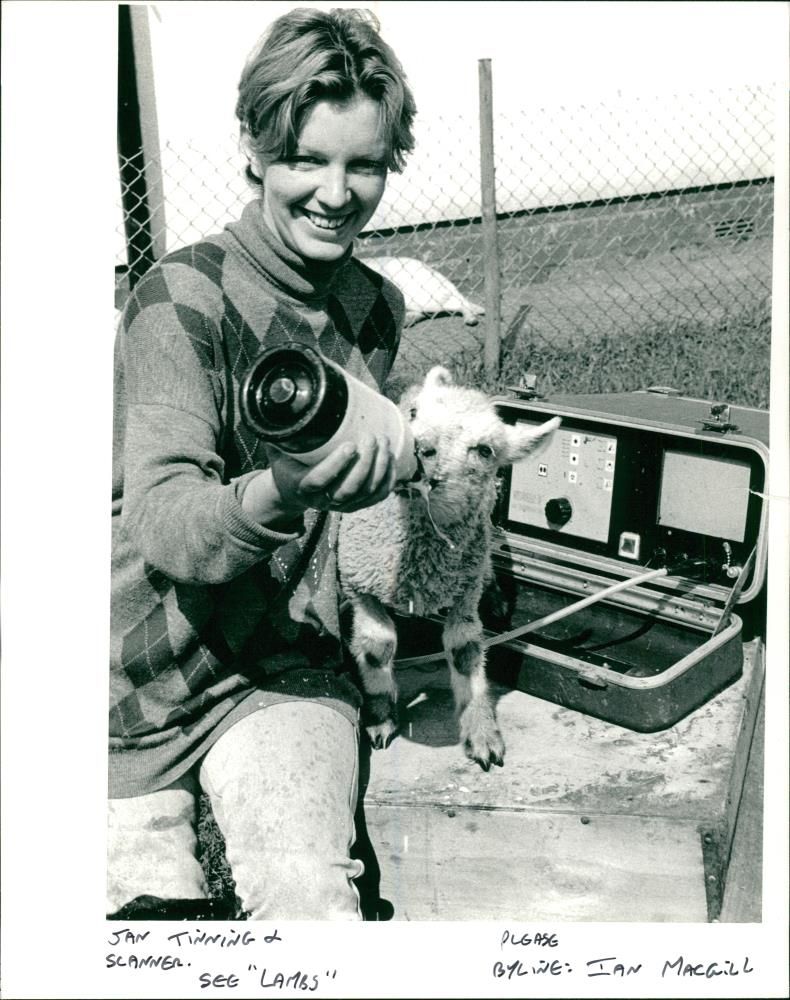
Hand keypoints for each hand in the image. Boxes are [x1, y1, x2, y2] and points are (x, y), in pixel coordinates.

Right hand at [241, 433, 397, 525]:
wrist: (293, 490)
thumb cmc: (287, 463)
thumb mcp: (278, 449)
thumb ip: (280, 431)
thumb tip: (284, 399)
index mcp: (302, 486)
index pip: (319, 480)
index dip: (336, 465)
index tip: (350, 445)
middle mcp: (322, 500)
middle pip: (348, 489)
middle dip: (365, 464)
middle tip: (372, 438)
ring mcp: (341, 505)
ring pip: (365, 492)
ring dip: (379, 468)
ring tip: (384, 442)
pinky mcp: (356, 505)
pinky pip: (377, 496)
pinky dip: (388, 479)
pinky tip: (391, 459)